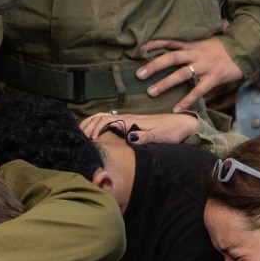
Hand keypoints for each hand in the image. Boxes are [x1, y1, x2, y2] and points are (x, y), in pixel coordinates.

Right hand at [78, 111, 197, 145]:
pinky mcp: (129, 123)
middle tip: (77, 139)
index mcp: (131, 121)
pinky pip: (108, 120)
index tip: (88, 142)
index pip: (105, 122)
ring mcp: (127, 119)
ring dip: (89, 124)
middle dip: (86, 126)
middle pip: (100, 118)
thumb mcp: (161, 136)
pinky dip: (96, 124)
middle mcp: (126, 118)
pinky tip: (92, 132)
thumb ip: (146, 137)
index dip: (94, 131)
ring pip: (102, 117)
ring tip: (79, 134)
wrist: (182, 124)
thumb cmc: (172, 131)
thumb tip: (130, 138)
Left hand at [136, 37, 243, 113]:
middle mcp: (197, 53)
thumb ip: (194, 41)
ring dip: (165, 84)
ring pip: (182, 74)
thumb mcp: (208, 39)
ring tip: (151, 92)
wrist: (248, 48)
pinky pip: (198, 91)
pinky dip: (187, 100)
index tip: (141, 48)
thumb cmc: (225, 46)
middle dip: (154, 66)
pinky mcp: (214, 77)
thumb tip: (181, 38)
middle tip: (139, 75)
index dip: (156, 44)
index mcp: (194, 44)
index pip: (171, 42)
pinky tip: (176, 109)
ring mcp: (205, 66)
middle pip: (172, 58)